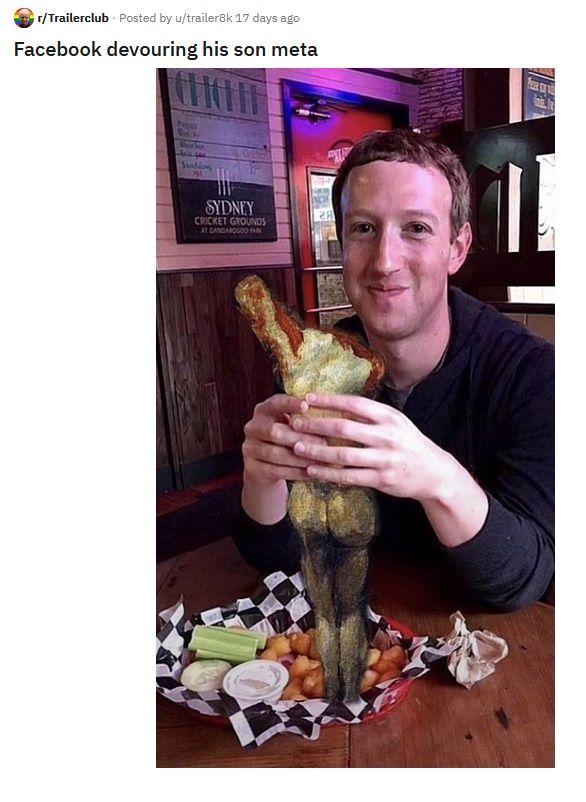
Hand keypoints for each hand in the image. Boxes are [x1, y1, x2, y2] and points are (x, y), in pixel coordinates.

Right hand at [242, 394, 330, 484]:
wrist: (266, 469)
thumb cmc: (287, 440)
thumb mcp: (291, 425)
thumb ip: (304, 418)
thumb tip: (331, 411)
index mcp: (262, 411)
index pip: (275, 403)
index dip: (290, 403)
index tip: (306, 405)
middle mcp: (252, 427)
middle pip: (275, 431)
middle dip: (301, 437)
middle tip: (324, 442)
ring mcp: (249, 449)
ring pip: (276, 454)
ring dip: (301, 458)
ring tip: (321, 460)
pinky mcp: (252, 468)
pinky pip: (276, 471)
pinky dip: (296, 472)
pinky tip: (312, 473)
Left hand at [290, 393, 452, 502]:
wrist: (434, 472)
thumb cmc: (408, 442)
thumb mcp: (395, 421)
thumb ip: (370, 414)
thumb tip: (336, 403)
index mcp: (389, 417)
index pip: (354, 404)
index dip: (329, 401)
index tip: (307, 398)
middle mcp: (387, 436)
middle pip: (344, 428)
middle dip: (316, 425)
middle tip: (294, 424)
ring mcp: (384, 459)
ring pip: (344, 455)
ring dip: (317, 452)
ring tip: (297, 448)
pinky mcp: (382, 479)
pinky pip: (349, 476)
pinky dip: (328, 474)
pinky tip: (312, 471)